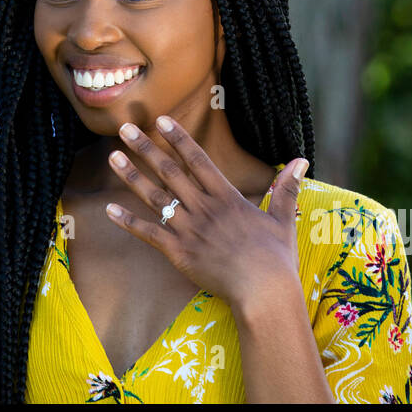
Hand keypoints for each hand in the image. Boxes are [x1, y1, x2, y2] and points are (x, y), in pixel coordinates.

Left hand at [104, 116, 307, 310]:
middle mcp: (204, 208)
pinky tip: (109, 210)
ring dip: (132, 176)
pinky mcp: (179, 252)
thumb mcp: (283, 218)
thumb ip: (286, 188)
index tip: (161, 120)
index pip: (198, 160)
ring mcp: (189, 229)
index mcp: (226, 197)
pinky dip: (128, 222)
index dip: (178, 138)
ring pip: (155, 198)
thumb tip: (302, 161)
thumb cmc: (276, 258)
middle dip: (146, 148)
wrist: (263, 292)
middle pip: (169, 172)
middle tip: (124, 128)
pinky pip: (149, 234)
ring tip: (113, 157)